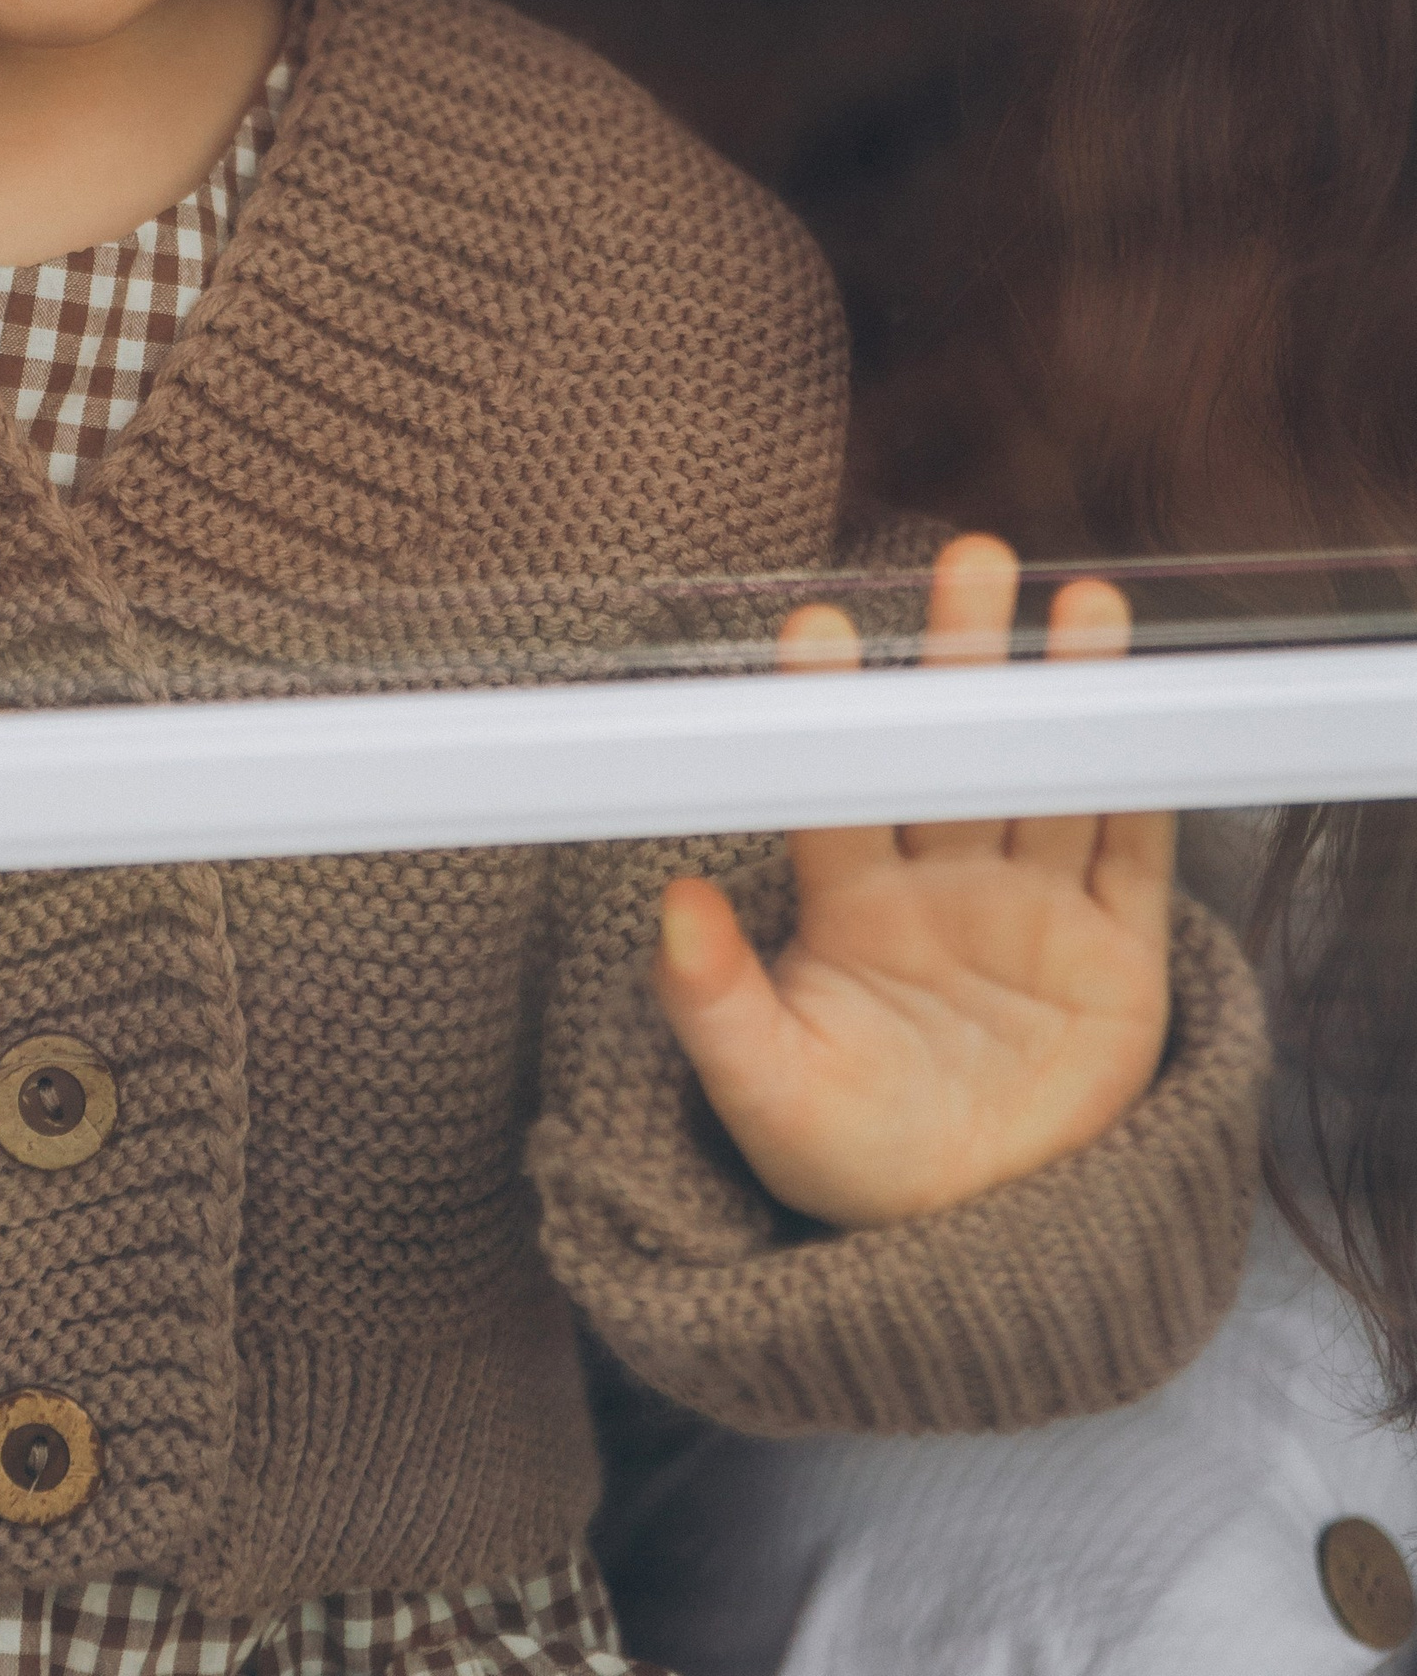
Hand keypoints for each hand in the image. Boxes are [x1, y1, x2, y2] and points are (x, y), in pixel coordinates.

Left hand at [653, 535, 1171, 1229]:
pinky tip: (1142, 707)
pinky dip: (1138, 780)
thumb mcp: (769, 1094)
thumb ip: (714, 1006)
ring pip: (1047, 779)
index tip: (818, 629)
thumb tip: (666, 908)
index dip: (832, 711)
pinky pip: (1133, 853)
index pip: (839, 790)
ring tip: (1087, 602)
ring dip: (1063, 695)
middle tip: (971, 558)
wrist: (971, 1250)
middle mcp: (943, 885)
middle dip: (962, 656)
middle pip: (953, 750)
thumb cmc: (850, 1159)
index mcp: (854, 907)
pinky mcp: (1118, 958)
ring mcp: (1035, 913)